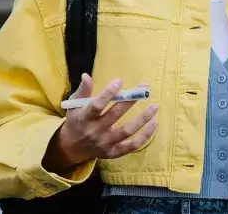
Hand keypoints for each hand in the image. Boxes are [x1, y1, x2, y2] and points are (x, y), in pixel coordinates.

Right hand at [43, 74, 158, 171]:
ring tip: (154, 106)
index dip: (108, 93)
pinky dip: (145, 136)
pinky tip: (154, 124)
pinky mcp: (114, 152)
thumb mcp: (73, 105)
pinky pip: (132, 146)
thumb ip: (82, 91)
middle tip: (144, 88)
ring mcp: (105, 143)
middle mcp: (95, 131)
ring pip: (127, 131)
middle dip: (131, 100)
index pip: (96, 105)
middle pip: (115, 115)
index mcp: (84, 118)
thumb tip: (86, 75)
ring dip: (142, 119)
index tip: (120, 81)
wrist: (72, 148)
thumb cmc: (76, 121)